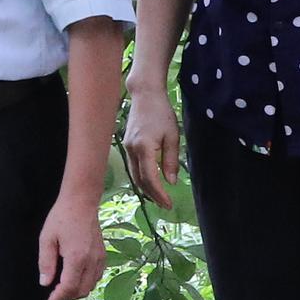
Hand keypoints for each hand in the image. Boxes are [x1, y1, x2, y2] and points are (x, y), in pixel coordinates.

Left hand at [38, 189, 106, 299]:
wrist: (81, 203)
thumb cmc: (61, 217)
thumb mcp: (47, 238)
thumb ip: (46, 263)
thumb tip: (45, 283)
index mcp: (76, 258)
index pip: (69, 287)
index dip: (58, 298)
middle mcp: (91, 261)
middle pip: (82, 290)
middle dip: (67, 297)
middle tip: (54, 296)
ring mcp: (100, 259)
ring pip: (91, 285)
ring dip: (78, 291)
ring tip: (63, 288)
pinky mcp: (103, 255)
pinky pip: (97, 277)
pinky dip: (87, 282)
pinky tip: (76, 278)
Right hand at [121, 88, 182, 209]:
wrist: (145, 95)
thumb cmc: (162, 113)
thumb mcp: (173, 136)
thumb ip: (170, 160)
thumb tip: (171, 182)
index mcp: (144, 147)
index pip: (150, 177)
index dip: (159, 193)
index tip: (168, 203)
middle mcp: (131, 149)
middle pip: (139, 179)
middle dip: (152, 194)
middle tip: (165, 204)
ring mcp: (127, 147)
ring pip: (134, 174)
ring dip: (145, 188)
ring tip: (158, 197)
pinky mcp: (127, 144)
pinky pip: (133, 166)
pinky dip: (141, 177)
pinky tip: (150, 182)